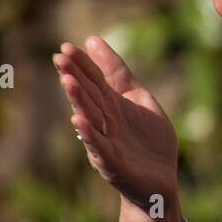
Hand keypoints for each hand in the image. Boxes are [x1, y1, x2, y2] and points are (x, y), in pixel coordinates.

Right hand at [53, 37, 178, 210]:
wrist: (161, 181)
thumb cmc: (149, 140)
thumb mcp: (139, 98)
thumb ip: (118, 72)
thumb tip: (92, 39)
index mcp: (112, 106)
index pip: (94, 81)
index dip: (82, 65)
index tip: (66, 47)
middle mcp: (105, 123)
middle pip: (89, 97)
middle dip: (75, 78)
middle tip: (60, 57)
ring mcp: (107, 143)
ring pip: (90, 120)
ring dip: (78, 101)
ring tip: (67, 81)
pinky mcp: (113, 165)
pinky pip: (99, 148)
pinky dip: (89, 135)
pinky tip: (78, 121)